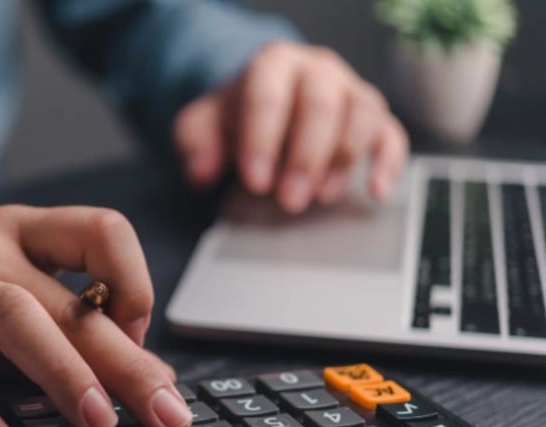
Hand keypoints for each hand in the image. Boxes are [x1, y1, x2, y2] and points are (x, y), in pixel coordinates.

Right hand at [0, 206, 190, 426]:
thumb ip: (59, 321)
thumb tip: (141, 373)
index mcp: (17, 232)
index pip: (99, 231)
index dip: (134, 282)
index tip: (140, 338)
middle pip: (63, 298)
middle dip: (123, 358)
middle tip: (164, 410)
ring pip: (7, 317)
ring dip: (61, 371)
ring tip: (97, 420)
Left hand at [174, 41, 408, 212]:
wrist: (263, 105)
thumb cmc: (236, 117)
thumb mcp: (202, 125)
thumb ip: (195, 144)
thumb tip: (201, 172)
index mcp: (272, 64)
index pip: (268, 95)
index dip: (262, 139)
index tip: (255, 182)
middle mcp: (317, 70)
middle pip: (321, 105)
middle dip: (305, 157)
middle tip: (288, 200)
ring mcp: (350, 91)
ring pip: (361, 114)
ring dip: (344, 160)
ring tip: (321, 197)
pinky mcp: (374, 118)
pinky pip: (391, 134)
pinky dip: (388, 163)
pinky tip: (376, 191)